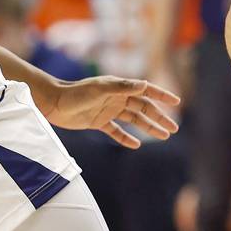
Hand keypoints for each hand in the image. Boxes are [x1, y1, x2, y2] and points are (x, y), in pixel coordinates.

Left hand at [40, 76, 179, 148]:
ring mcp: (108, 111)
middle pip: (144, 109)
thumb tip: (145, 85)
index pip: (146, 92)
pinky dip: (125, 138)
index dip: (162, 96)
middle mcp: (117, 98)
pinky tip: (136, 145)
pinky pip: (116, 131)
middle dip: (160, 118)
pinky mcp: (99, 122)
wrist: (53, 103)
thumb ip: (123, 86)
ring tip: (163, 136)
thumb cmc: (76, 93)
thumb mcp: (100, 88)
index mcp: (120, 88)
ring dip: (148, 128)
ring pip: (134, 121)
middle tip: (174, 129)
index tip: (177, 102)